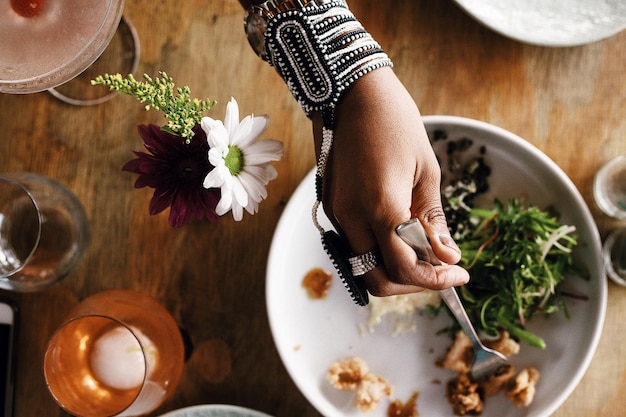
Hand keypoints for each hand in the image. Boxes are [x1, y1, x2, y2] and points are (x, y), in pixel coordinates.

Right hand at [312, 67, 469, 295]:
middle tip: (439, 270)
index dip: (436, 281)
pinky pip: (354, 244)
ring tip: (422, 249)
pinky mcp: (331, 205)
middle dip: (411, 284)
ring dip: (393, 268)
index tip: (459, 274)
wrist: (351, 91)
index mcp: (381, 207)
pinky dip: (378, 250)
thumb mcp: (426, 170)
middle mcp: (351, 217)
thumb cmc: (394, 122)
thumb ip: (431, 219)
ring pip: (362, 265)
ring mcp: (336, 213)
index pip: (405, 268)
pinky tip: (399, 232)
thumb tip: (447, 256)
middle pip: (377, 280)